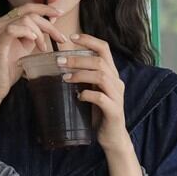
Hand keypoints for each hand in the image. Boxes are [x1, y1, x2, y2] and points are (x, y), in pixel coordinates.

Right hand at [0, 2, 66, 102]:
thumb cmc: (8, 71)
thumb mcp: (24, 50)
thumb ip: (33, 37)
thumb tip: (49, 25)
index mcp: (4, 24)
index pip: (26, 8)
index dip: (44, 9)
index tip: (59, 14)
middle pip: (28, 13)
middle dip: (48, 24)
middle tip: (60, 37)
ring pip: (24, 19)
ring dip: (39, 32)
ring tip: (43, 48)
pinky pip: (13, 29)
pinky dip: (27, 32)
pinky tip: (34, 41)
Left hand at [56, 33, 127, 151]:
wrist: (112, 138)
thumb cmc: (99, 115)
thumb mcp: (92, 92)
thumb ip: (84, 80)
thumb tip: (62, 68)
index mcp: (111, 75)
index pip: (104, 49)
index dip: (89, 40)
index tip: (72, 37)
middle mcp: (116, 82)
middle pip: (100, 61)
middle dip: (78, 59)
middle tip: (60, 61)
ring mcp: (117, 96)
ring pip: (101, 77)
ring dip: (81, 74)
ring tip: (65, 77)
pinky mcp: (114, 111)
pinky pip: (101, 98)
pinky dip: (88, 95)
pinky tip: (78, 97)